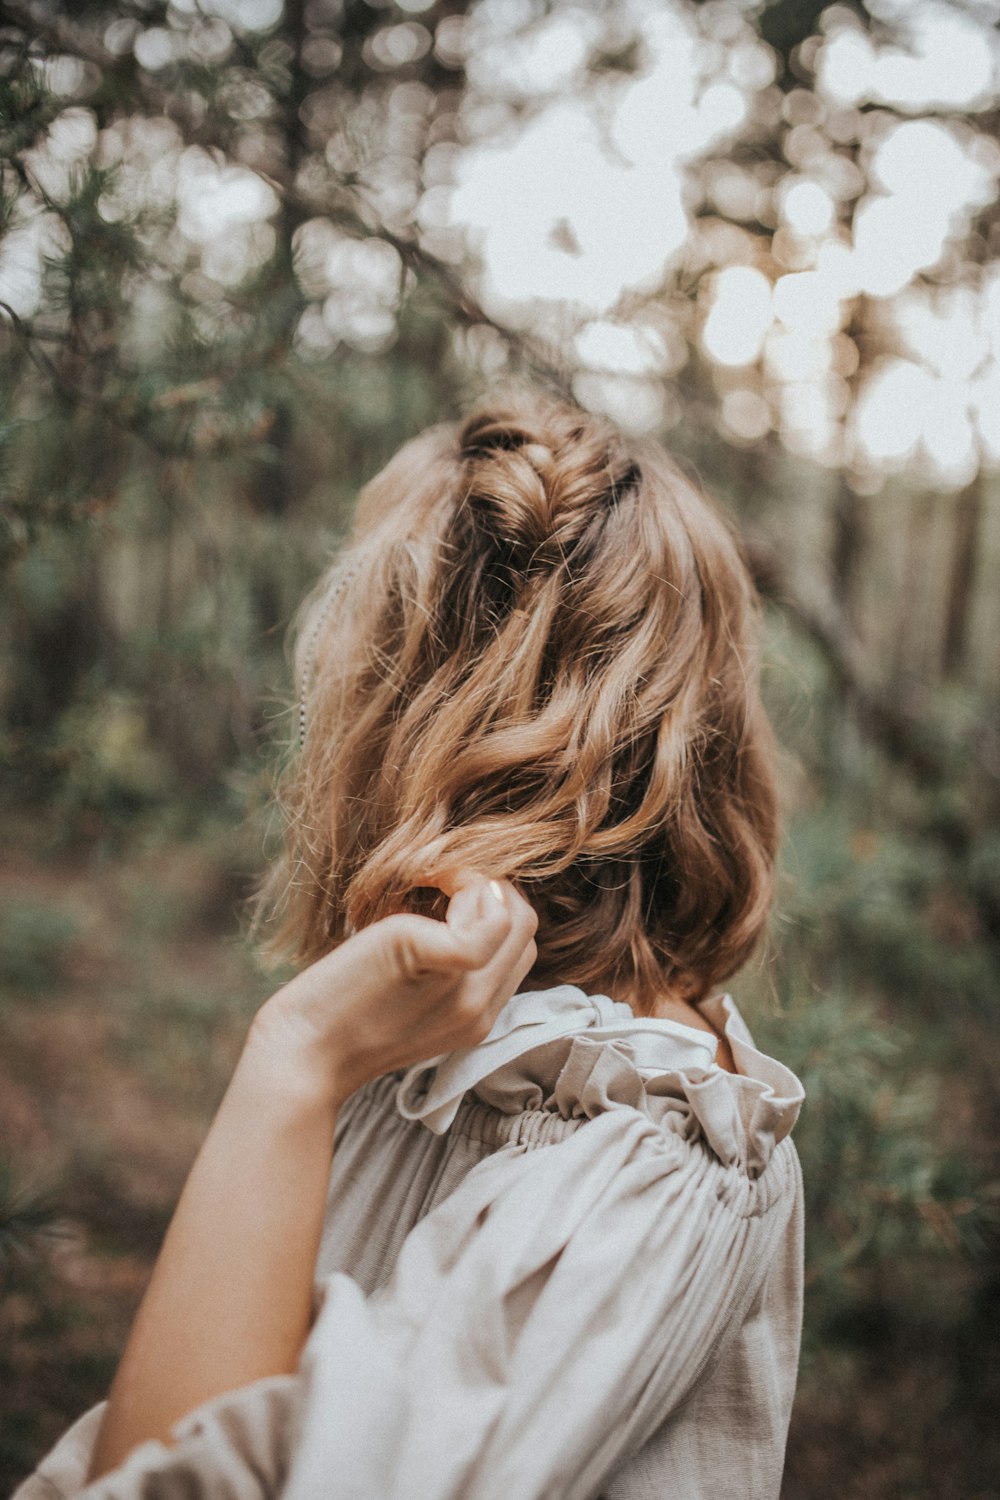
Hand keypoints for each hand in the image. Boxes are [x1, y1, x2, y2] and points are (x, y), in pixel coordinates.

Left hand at [246, 876, 538, 1108]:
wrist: (300, 1054)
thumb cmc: (336, 1014)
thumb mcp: (403, 996)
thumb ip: (436, 968)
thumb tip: (440, 907)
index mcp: (476, 1017)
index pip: (520, 947)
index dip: (492, 910)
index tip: (443, 897)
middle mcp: (480, 1008)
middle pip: (525, 926)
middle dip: (491, 889)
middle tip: (435, 883)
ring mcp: (462, 989)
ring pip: (515, 914)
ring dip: (477, 882)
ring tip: (426, 882)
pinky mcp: (434, 959)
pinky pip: (489, 917)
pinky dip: (463, 881)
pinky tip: (421, 881)